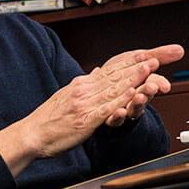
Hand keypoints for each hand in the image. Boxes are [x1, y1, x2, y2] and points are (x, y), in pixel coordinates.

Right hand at [0, 43, 183, 175]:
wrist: (32, 134)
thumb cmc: (49, 119)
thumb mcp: (67, 96)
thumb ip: (84, 85)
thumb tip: (95, 72)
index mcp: (82, 84)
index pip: (111, 69)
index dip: (131, 62)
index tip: (147, 55)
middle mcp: (85, 89)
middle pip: (116, 75)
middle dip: (138, 66)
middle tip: (156, 57)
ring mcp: (86, 103)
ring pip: (114, 88)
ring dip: (134, 78)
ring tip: (150, 69)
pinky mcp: (86, 119)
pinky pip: (108, 108)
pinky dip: (123, 100)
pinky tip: (134, 96)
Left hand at [98, 43, 182, 125]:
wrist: (101, 90)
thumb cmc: (122, 76)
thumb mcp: (141, 61)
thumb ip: (159, 56)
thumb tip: (180, 50)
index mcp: (143, 83)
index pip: (153, 82)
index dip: (159, 83)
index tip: (164, 84)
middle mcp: (135, 97)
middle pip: (144, 94)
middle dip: (148, 90)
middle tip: (152, 86)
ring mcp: (124, 108)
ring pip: (132, 107)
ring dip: (136, 103)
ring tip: (138, 97)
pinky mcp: (111, 117)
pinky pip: (115, 119)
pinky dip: (117, 116)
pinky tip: (119, 111)